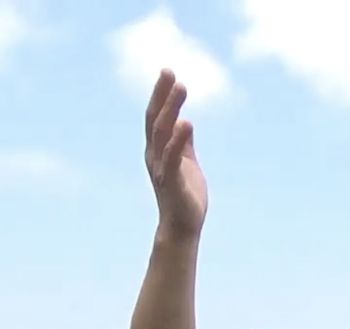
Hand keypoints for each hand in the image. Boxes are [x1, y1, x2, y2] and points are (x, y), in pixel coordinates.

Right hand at [144, 68, 207, 240]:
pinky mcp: (173, 182)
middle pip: (155, 120)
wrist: (183, 228)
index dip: (161, 95)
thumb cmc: (185, 196)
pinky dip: (178, 140)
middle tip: (170, 73)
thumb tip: (185, 121)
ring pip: (163, 134)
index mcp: (158, 151)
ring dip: (171, 110)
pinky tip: (187, 124)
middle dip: (162, 96)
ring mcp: (162, 168)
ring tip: (181, 89)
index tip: (168, 72)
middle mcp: (155, 156)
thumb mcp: (187, 163)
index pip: (156, 117)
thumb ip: (184, 143)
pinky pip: (174, 158)